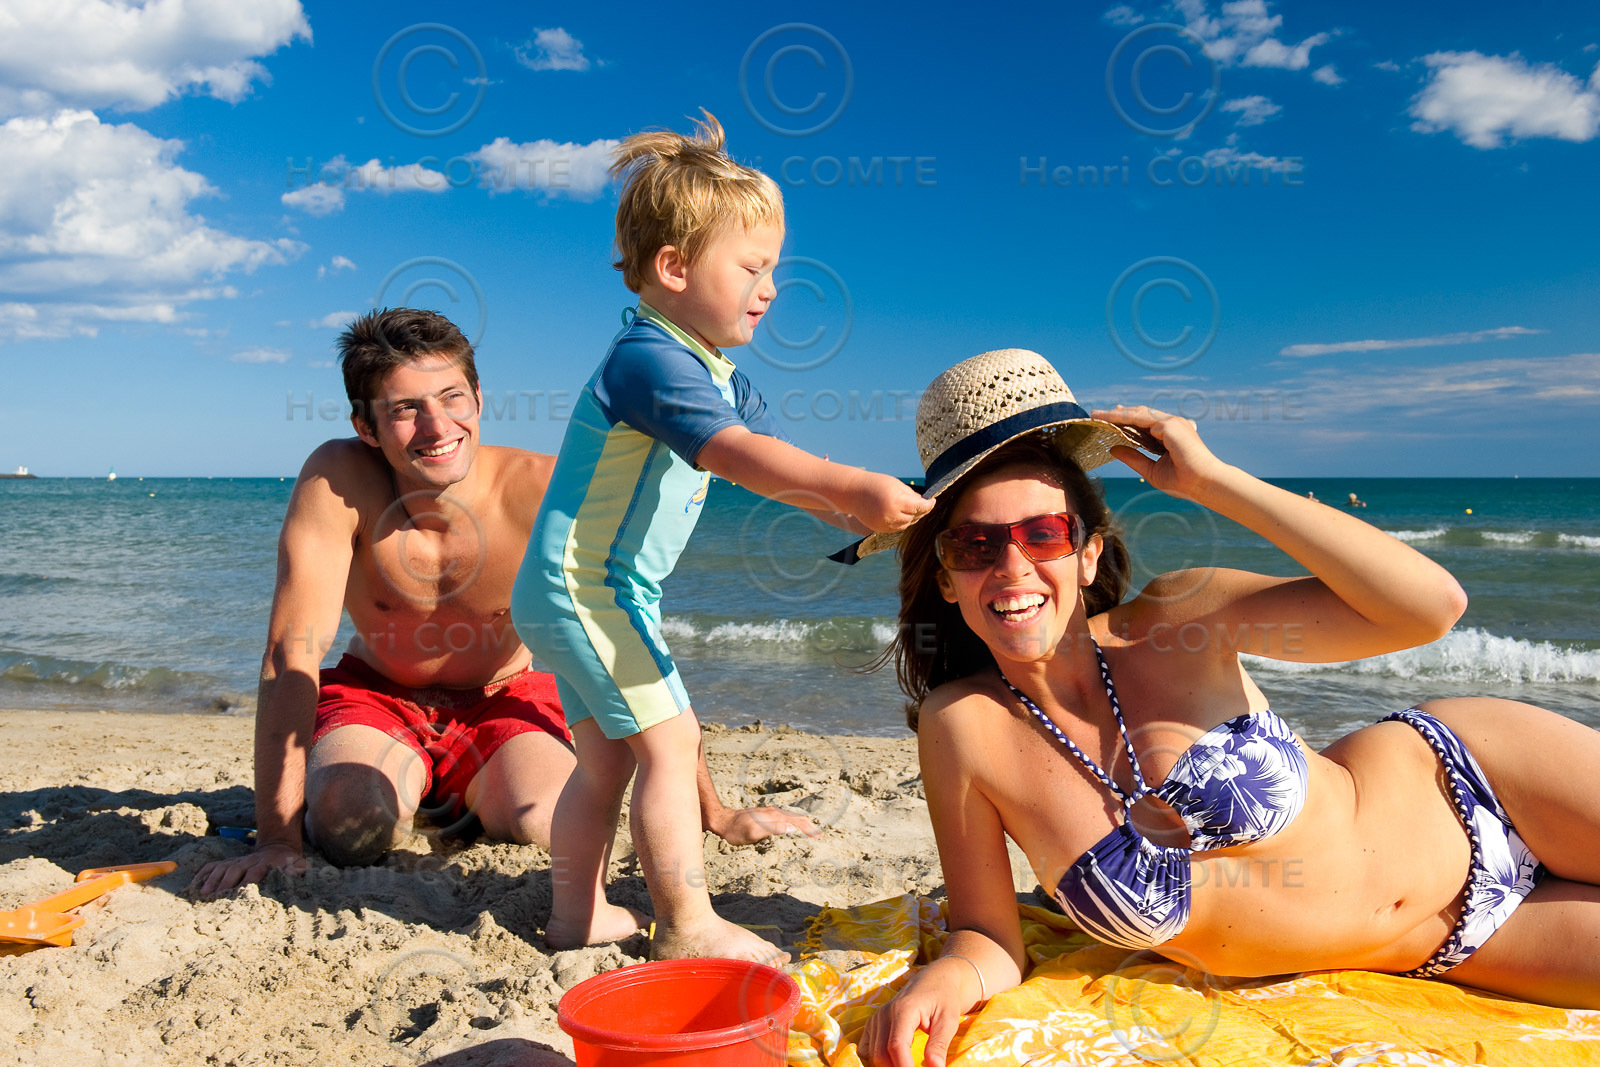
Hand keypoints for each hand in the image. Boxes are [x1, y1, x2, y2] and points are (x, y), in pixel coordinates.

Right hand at [188, 841, 308, 899]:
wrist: (279, 847)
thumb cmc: (289, 864)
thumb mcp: (297, 868)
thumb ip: (295, 875)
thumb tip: (295, 881)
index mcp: (265, 864)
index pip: (253, 874)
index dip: (246, 883)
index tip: (239, 896)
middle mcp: (248, 862)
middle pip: (233, 871)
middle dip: (224, 884)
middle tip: (215, 899)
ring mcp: (237, 861)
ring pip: (221, 868)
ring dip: (212, 880)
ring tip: (203, 894)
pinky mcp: (229, 862)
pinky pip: (213, 866)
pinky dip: (203, 874)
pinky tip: (194, 884)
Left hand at [705, 804, 820, 844]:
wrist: (722, 821)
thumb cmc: (736, 831)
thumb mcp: (753, 832)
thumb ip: (773, 829)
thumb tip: (792, 828)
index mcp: (774, 817)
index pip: (797, 822)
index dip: (809, 830)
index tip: (819, 837)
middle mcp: (774, 813)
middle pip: (796, 818)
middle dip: (809, 826)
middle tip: (820, 836)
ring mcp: (769, 813)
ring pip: (791, 818)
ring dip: (802, 824)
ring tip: (811, 832)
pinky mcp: (765, 816)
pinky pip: (784, 819)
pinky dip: (793, 823)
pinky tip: (792, 828)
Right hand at [850, 472, 932, 532]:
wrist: (853, 493)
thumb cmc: (876, 485)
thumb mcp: (896, 485)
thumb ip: (911, 495)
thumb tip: (924, 503)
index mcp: (897, 502)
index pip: (920, 507)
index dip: (929, 504)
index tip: (933, 500)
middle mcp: (892, 515)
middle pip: (915, 517)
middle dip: (921, 510)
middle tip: (923, 503)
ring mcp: (886, 524)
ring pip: (907, 524)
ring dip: (912, 517)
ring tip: (910, 507)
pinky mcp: (881, 529)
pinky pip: (897, 528)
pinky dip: (902, 522)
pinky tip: (900, 513)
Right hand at [859, 960, 970, 1066]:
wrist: (935, 980)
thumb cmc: (944, 998)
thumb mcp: (948, 1020)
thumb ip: (939, 1045)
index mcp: (904, 1010)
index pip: (896, 1046)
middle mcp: (884, 1013)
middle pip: (880, 1054)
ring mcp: (876, 1018)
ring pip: (872, 1055)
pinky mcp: (873, 1023)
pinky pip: (866, 1049)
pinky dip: (876, 1061)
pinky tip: (892, 1062)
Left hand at [1091, 405, 1226, 498]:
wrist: (1203, 484)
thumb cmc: (1183, 480)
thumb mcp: (1151, 469)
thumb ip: (1134, 458)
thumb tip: (1113, 449)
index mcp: (1170, 434)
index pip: (1144, 422)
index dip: (1126, 419)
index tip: (1110, 418)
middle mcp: (1172, 425)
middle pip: (1140, 414)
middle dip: (1118, 413)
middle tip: (1098, 413)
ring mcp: (1172, 423)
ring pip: (1138, 413)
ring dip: (1117, 413)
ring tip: (1099, 414)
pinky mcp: (1170, 425)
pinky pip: (1141, 418)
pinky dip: (1124, 418)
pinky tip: (1110, 420)